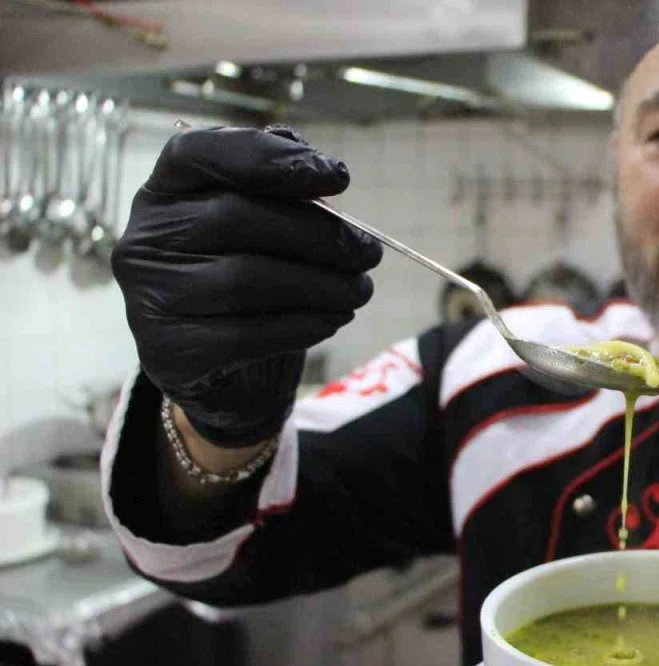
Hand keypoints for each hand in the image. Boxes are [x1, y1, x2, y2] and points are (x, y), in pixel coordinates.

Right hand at [112, 125, 381, 446]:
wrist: (228, 375)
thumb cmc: (249, 279)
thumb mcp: (265, 226)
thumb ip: (285, 188)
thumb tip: (322, 175)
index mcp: (165, 190)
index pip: (202, 152)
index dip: (271, 158)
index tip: (340, 178)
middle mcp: (145, 238)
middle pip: (237, 218)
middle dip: (320, 235)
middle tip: (369, 252)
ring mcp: (149, 296)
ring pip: (246, 279)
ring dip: (322, 284)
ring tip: (360, 289)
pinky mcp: (170, 350)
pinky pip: (248, 333)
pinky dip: (303, 324)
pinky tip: (333, 318)